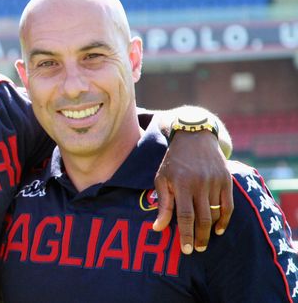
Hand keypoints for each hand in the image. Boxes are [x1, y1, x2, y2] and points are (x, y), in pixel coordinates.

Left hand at [152, 131, 233, 253]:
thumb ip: (163, 204)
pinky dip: (225, 219)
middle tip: (196, 249)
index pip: (185, 215)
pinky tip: (219, 229)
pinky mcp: (227, 180)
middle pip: (203, 218)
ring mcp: (215, 182)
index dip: (186, 234)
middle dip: (200, 237)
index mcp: (181, 184)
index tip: (185, 250)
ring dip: (211, 230)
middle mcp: (200, 183)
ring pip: (216, 213)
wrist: (195, 137)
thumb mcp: (162, 178)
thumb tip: (158, 228)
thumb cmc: (173, 161)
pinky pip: (229, 205)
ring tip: (203, 240)